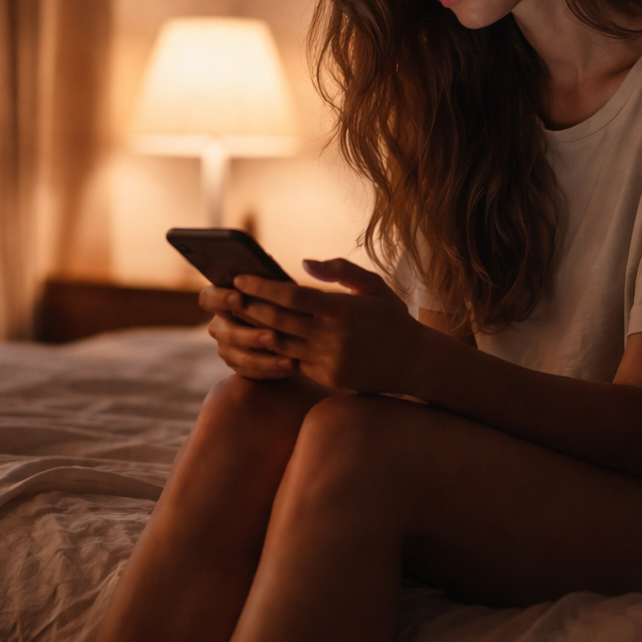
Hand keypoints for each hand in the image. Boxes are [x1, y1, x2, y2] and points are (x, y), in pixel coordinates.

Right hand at [200, 283, 299, 379]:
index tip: (240, 299)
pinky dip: (272, 369)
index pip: (208, 298)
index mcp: (222, 299)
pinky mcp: (238, 365)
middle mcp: (219, 324)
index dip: (221, 299)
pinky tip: (291, 365)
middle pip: (225, 333)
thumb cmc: (284, 300)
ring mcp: (226, 347)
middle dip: (251, 336)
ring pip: (238, 356)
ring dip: (264, 358)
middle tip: (274, 336)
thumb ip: (271, 284)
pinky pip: (250, 371)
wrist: (296, 327)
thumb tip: (277, 272)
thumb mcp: (278, 289)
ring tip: (289, 358)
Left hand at [205, 258, 440, 391]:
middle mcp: (333, 337)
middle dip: (248, 306)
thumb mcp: (374, 286)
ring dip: (253, 329)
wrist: (416, 363)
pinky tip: (256, 338)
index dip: (262, 286)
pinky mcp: (326, 378)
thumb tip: (305, 263)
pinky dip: (271, 350)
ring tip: (234, 315)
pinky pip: (291, 362)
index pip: (292, 296)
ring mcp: (329, 361)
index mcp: (343, 309)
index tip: (240, 277)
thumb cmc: (392, 318)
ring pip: (279, 343)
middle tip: (226, 295)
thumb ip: (340, 270)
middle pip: (278, 320)